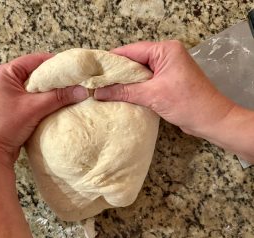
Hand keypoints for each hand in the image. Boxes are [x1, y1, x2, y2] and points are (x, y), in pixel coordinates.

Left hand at [0, 53, 88, 166]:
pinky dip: (45, 103)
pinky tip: (57, 107)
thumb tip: (82, 91)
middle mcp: (6, 81)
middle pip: (37, 74)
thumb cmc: (3, 126)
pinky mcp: (13, 109)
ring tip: (68, 95)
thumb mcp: (33, 108)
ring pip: (36, 89)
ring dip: (51, 93)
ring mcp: (9, 96)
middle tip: (74, 84)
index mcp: (5, 73)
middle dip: (56, 80)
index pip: (36, 60)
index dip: (56, 63)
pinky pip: (33, 101)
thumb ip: (59, 97)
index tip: (74, 70)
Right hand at [95, 41, 235, 137]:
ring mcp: (166, 71)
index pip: (131, 51)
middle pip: (134, 62)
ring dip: (124, 83)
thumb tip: (99, 92)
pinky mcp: (166, 84)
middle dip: (116, 73)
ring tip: (104, 90)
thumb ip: (125, 91)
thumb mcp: (152, 95)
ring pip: (139, 74)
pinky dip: (134, 90)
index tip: (94, 70)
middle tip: (96, 83)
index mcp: (165, 51)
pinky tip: (120, 96)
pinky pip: (145, 84)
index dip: (112, 60)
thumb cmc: (187, 103)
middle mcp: (165, 57)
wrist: (210, 120)